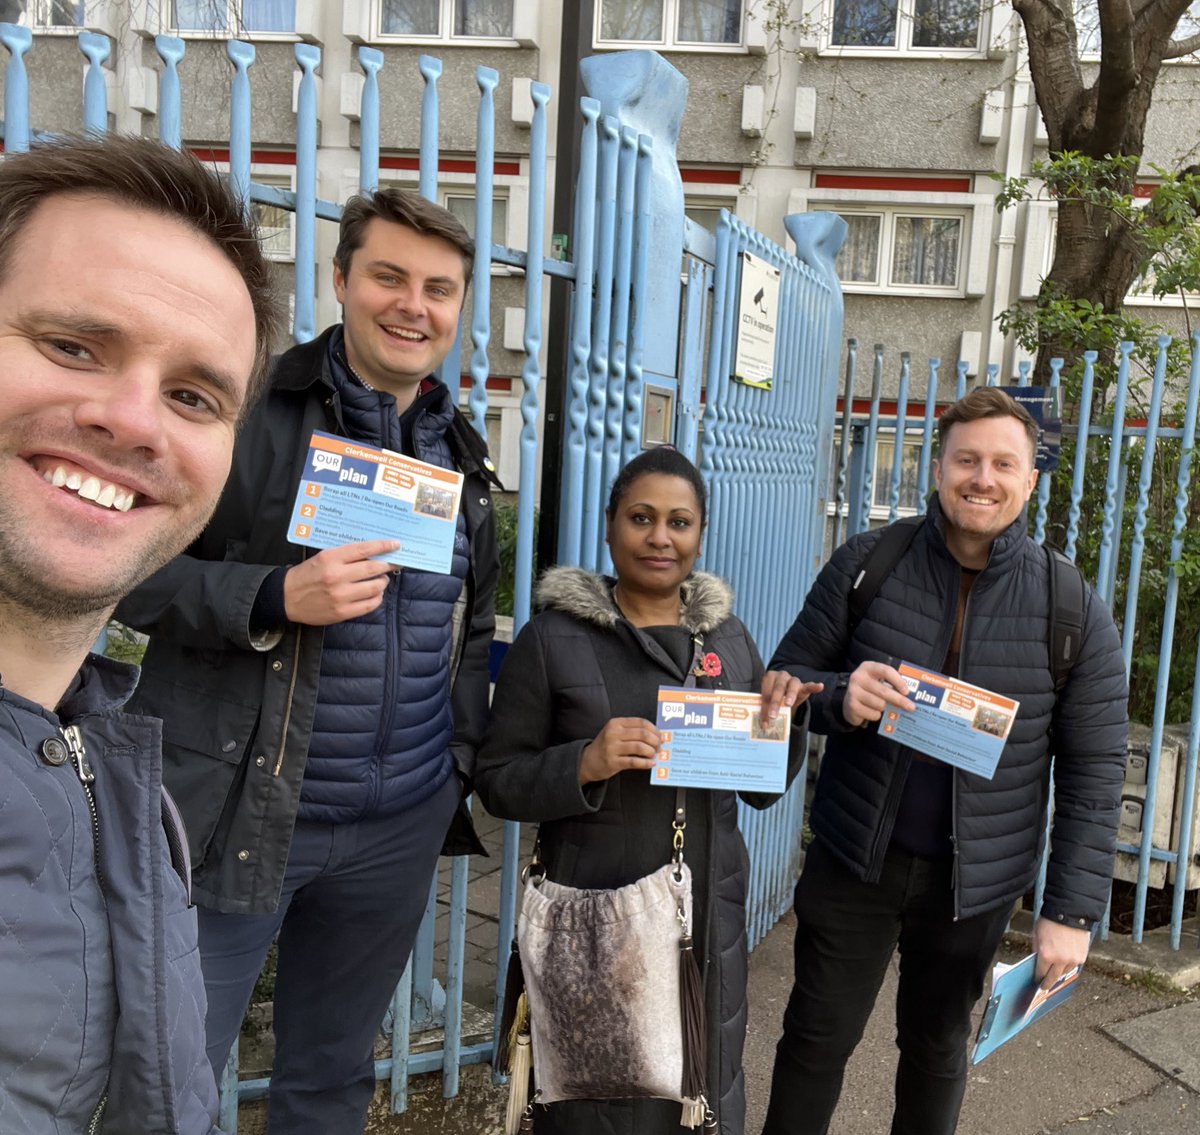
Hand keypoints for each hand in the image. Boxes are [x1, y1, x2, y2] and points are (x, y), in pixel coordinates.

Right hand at [283, 540, 399, 625]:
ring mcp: (340, 596)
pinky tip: (375, 594)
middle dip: (388, 565)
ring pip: (374, 587)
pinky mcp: (342, 612)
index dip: (383, 546)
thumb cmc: (307, 575)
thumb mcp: (322, 557)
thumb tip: (372, 553)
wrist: (286, 597)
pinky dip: (377, 598)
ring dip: (383, 582)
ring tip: (382, 579)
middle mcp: (337, 576)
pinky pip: (369, 605)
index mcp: (331, 558)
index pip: (364, 549)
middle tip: (395, 563)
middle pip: (373, 569)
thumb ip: (345, 555)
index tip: (395, 545)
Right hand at [579, 718, 661, 784]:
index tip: (660, 736)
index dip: (654, 729)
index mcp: (616, 723)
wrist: (588, 761)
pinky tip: (651, 763)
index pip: (641, 722)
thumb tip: (656, 735)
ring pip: (640, 747)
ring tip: (654, 755)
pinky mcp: (613, 762)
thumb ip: (632, 731)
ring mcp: (612, 748)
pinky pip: (634, 762)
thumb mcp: (615, 732)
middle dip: (655, 741)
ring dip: (651, 752)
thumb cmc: (606, 745)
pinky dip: (646, 763)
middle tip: (659, 747)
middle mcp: (613, 733)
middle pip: (643, 734)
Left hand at [760, 672, 823, 725]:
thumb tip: (764, 726)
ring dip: (790, 695)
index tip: (764, 721)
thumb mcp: (769, 702)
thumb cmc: (775, 696)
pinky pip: (809, 685)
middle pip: (778, 689)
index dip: (764, 707)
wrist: (785, 692)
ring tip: (788, 704)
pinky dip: (814, 686)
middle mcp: (781, 676)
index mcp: (769, 678)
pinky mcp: (803, 686)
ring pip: (792, 686)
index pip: (766, 693)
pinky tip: (820, 686)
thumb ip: (766, 710)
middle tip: (772, 715)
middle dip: (775, 703)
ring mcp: (793, 680)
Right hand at [843, 660, 915, 727]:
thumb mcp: (878, 681)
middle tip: (911, 707)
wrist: (849, 702)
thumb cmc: (869, 690)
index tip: (907, 691)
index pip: (886, 671)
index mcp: (867, 667)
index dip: (898, 681)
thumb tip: (909, 697)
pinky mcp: (852, 705)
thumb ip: (891, 684)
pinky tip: (871, 711)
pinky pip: (873, 714)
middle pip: (884, 690)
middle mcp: (858, 677)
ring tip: (880, 705)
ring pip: (880, 704)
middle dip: (899, 700)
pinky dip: (876, 715)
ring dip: (884, 707)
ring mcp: (853, 691)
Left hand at [1032, 917, 1090, 988]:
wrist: (1069, 913)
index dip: (1037, 978)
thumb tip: (1036, 960)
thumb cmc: (1050, 921)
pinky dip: (1068, 965)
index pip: (1040, 973)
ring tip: (1054, 973)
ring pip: (1064, 972)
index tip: (1036, 981)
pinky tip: (1064, 963)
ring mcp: (1073, 960)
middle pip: (1053, 977)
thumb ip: (1036, 949)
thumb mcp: (1037, 934)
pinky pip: (1073, 966)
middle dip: (1047, 982)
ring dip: (1059, 973)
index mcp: (1046, 955)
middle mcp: (1060, 961)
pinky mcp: (1082, 958)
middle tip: (1044, 986)